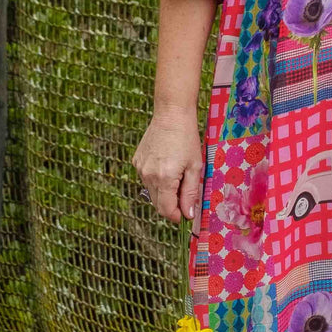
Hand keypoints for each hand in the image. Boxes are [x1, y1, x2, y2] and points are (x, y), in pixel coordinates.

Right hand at [132, 110, 203, 227]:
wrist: (171, 115)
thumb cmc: (187, 139)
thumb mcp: (195, 167)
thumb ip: (190, 193)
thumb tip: (188, 214)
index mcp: (164, 178)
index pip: (166, 210)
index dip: (176, 216)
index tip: (186, 215)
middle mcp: (148, 175)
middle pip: (158, 203)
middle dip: (172, 204)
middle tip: (185, 190)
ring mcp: (140, 168)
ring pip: (152, 192)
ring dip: (164, 191)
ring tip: (177, 172)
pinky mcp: (136, 161)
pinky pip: (146, 179)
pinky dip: (157, 179)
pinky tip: (166, 164)